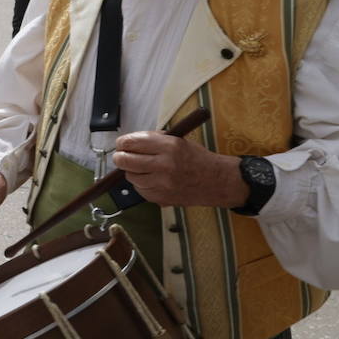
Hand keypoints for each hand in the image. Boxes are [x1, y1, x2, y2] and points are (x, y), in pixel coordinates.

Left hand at [111, 131, 247, 207]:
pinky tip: (152, 179)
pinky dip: (142, 184)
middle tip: (122, 156)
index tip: (121, 144)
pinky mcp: (161, 198)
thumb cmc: (196, 159)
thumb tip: (128, 143)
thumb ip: (153, 140)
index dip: (122, 142)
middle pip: (125, 161)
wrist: (218, 181)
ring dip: (132, 172)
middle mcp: (164, 165)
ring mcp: (162, 184)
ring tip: (142, 168)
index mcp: (169, 146)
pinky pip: (140, 190)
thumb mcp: (177, 141)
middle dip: (120, 157)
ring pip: (130, 177)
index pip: (132, 142)